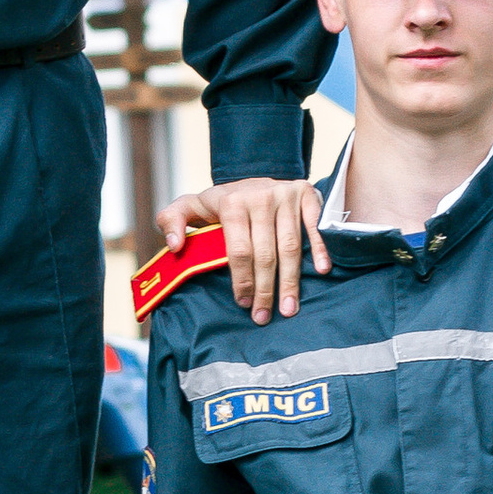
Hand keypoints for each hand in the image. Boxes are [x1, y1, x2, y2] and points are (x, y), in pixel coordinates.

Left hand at [157, 176, 328, 322]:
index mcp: (231, 202)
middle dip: (264, 290)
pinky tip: (322, 270)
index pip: (239, 250)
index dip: (241, 280)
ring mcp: (286, 194)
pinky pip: (315, 226)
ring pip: (290, 246)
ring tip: (288, 308)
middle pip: (265, 254)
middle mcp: (260, 196)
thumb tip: (174, 245)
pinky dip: (321, 249)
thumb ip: (170, 221)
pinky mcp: (307, 193)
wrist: (253, 177)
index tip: (243, 303)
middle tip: (264, 316)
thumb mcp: (190, 207)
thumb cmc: (221, 203)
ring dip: (291, 281)